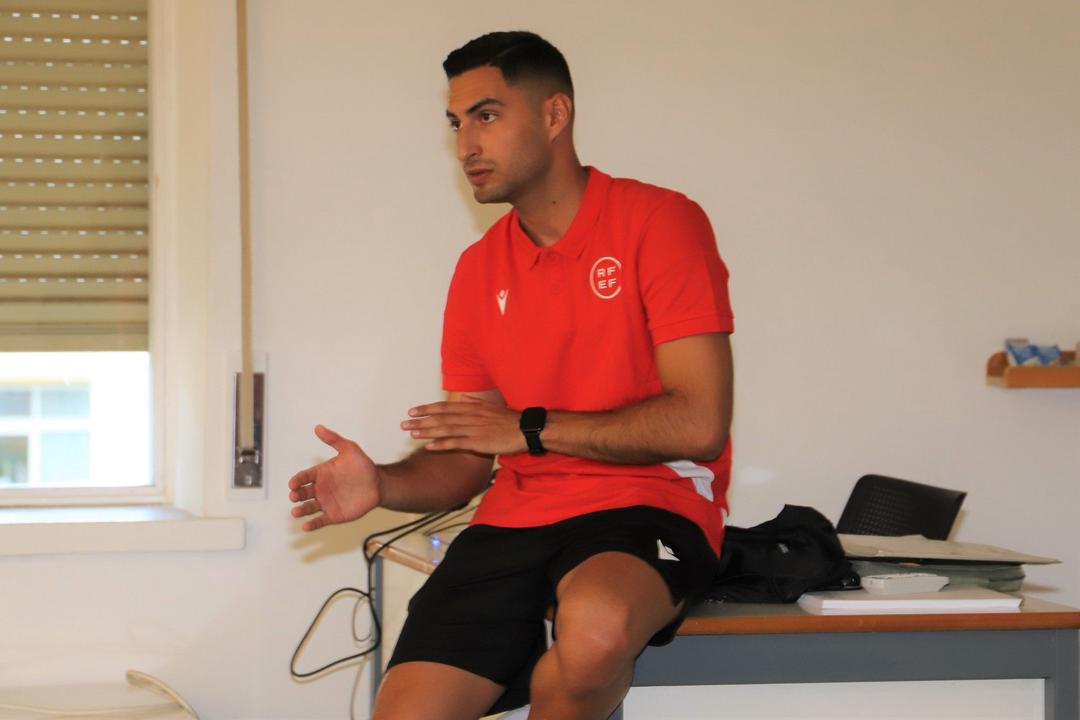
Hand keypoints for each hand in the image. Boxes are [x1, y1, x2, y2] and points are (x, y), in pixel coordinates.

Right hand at [288, 425, 381, 531]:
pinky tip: (306, 526)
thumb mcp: (349, 449)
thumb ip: (334, 440)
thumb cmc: (363, 466)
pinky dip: (312, 524)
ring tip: (295, 512)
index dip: (296, 480)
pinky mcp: (333, 515)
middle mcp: (320, 488)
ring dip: (300, 510)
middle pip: (302, 492)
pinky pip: (320, 521)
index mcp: (321, 473)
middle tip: (294, 496)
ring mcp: (326, 502)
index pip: (303, 477)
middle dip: (296, 495)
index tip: (293, 483)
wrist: (378, 484)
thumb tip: (318, 427)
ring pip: (308, 508)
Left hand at [401, 395, 526, 455]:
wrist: (525, 428)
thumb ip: (476, 402)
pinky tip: (429, 447)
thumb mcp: (491, 407)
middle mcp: (470, 416)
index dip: (427, 408)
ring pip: (445, 429)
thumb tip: (464, 398)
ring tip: (411, 434)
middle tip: (404, 423)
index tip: (413, 411)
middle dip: (421, 420)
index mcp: (472, 407)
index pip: (445, 407)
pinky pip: (456, 443)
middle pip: (441, 417)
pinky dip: (441, 444)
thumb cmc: (509, 419)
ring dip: (427, 431)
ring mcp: (473, 429)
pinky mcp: (478, 442)